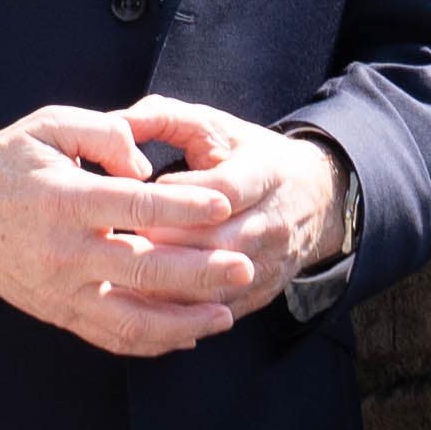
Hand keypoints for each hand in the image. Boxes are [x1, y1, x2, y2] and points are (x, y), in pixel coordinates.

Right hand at [0, 104, 276, 355]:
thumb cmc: (7, 163)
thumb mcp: (49, 126)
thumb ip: (103, 135)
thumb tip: (145, 165)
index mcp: (65, 201)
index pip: (134, 208)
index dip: (183, 205)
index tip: (224, 202)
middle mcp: (65, 252)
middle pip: (143, 270)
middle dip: (200, 272)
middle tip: (244, 266)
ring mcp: (62, 290)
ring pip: (131, 320)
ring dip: (183, 321)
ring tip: (226, 315)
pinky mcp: (58, 313)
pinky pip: (110, 337)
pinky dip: (152, 342)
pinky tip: (187, 335)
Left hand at [116, 93, 349, 289]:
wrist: (314, 197)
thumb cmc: (248, 155)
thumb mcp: (214, 125)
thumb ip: (164, 117)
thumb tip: (116, 123)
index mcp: (265, 174)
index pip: (224, 190)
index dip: (180, 196)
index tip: (138, 192)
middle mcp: (273, 222)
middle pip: (219, 244)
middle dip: (167, 244)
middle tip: (117, 240)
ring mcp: (270, 262)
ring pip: (217, 284)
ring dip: (169, 283)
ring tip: (123, 273)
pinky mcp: (262, 291)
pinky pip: (219, 311)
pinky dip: (182, 312)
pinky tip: (144, 303)